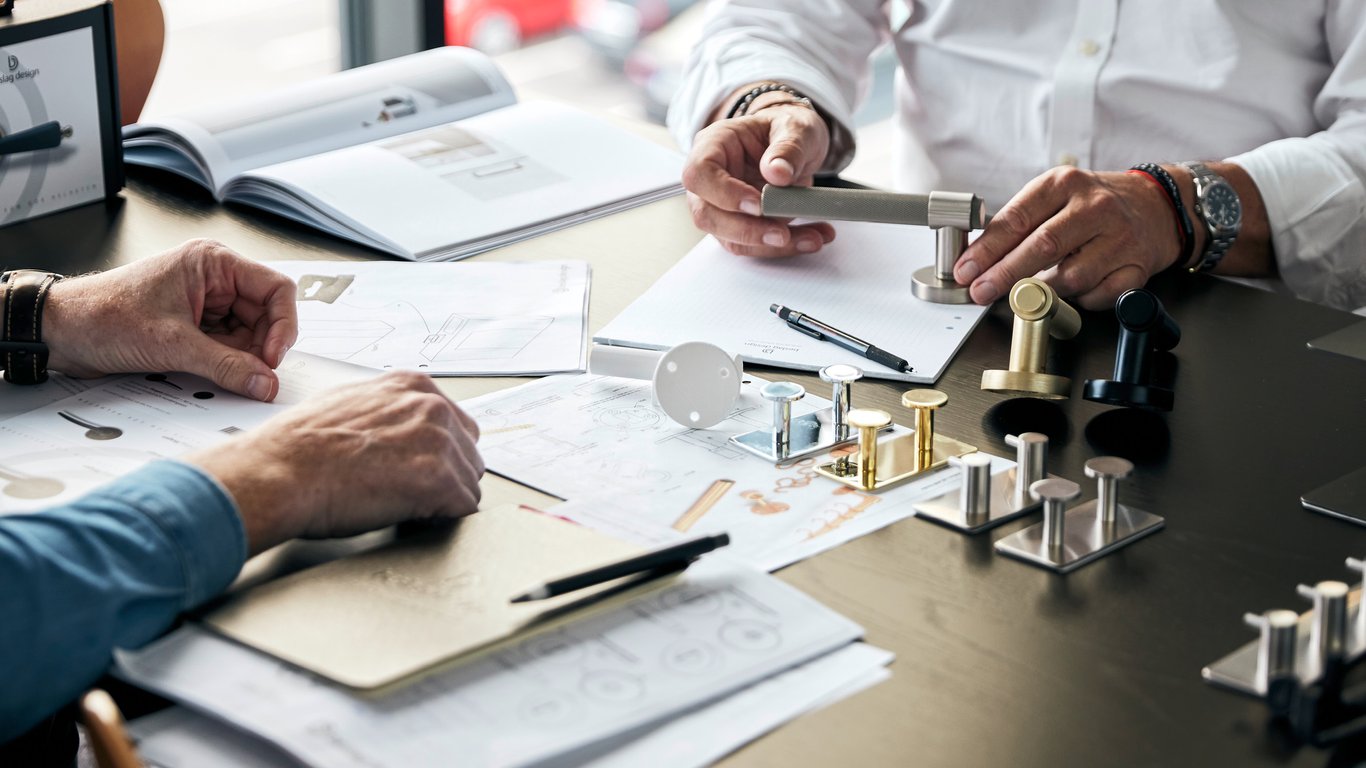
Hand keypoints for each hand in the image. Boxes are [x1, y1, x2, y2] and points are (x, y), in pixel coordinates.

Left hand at [43, 239, 297, 400]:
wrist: (61, 331)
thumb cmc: (102, 315)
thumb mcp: (172, 345)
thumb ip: (226, 366)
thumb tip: (265, 382)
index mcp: (212, 263)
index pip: (275, 289)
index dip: (283, 325)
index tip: (273, 357)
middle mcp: (213, 279)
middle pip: (266, 314)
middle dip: (262, 347)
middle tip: (255, 375)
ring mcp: (205, 303)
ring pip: (249, 333)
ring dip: (243, 357)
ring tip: (228, 374)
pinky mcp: (194, 325)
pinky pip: (228, 345)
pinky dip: (227, 362)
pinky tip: (214, 372)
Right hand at [185, 371, 483, 553]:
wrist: (278, 471)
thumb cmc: (298, 446)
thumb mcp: (348, 403)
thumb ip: (387, 410)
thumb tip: (398, 429)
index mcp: (412, 386)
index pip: (454, 424)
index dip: (437, 455)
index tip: (419, 470)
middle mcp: (431, 406)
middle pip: (467, 453)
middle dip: (445, 477)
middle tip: (409, 493)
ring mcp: (439, 441)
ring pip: (468, 483)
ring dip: (441, 501)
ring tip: (400, 504)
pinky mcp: (440, 479)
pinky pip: (464, 508)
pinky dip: (442, 519)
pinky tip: (410, 517)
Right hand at [682, 102, 835, 256]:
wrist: (796, 143)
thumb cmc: (786, 129)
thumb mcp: (796, 127)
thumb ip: (788, 147)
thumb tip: (777, 173)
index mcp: (713, 145)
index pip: (700, 173)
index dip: (724, 194)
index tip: (759, 204)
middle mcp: (710, 179)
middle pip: (707, 215)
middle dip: (747, 231)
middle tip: (782, 234)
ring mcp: (721, 206)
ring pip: (732, 239)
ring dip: (771, 245)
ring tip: (812, 238)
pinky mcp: (739, 226)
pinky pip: (755, 245)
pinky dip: (786, 247)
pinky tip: (811, 238)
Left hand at [954, 167, 1182, 310]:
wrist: (1157, 207)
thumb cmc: (1093, 205)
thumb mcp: (1054, 196)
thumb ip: (1017, 223)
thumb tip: (976, 259)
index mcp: (1064, 184)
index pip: (1017, 219)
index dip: (986, 250)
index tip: (965, 271)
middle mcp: (1094, 207)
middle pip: (1042, 247)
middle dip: (1004, 275)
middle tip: (980, 292)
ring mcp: (1120, 237)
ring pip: (1070, 278)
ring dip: (1044, 291)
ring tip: (1033, 291)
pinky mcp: (1137, 267)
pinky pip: (1098, 296)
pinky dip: (1080, 300)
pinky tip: (1075, 290)